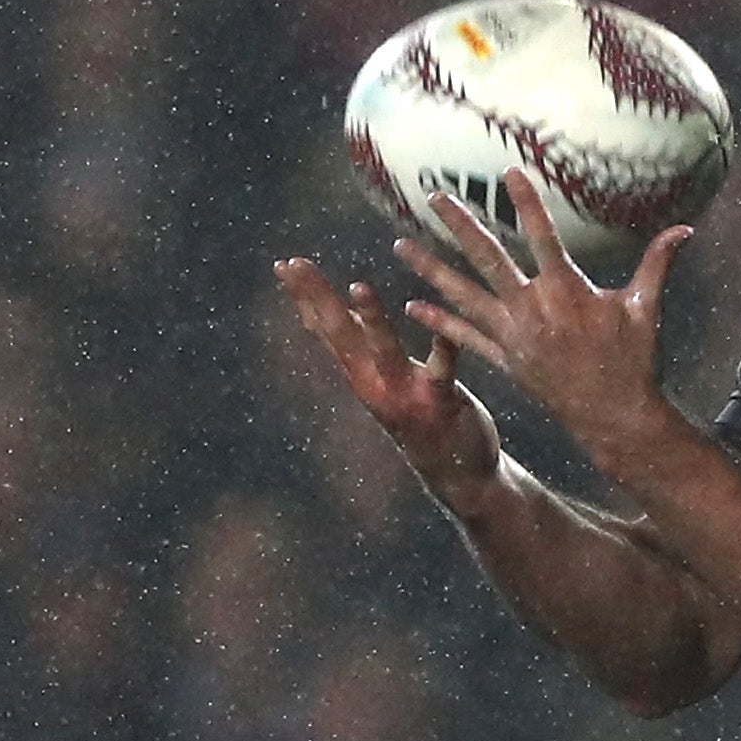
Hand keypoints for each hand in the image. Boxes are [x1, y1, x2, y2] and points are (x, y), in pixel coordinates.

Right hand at [273, 255, 504, 498]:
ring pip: (384, 350)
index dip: (304, 297)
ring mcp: (406, 393)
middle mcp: (374, 383)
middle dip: (318, 298)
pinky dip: (444, 350)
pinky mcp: (440, 402)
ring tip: (358, 287)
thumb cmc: (417, 415)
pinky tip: (446, 331)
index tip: (282, 265)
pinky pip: (442, 371)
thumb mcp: (377, 379)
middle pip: (341, 333)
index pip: (325, 328)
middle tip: (296, 265)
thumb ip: (352, 346)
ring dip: (372, 320)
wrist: (458, 476)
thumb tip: (318, 312)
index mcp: (361, 373)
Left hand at [396, 167, 690, 454]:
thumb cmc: (634, 360)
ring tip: (399, 245)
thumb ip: (659, 263)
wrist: (613, 417)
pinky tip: (411, 304)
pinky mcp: (506, 359)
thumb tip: (686, 228)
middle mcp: (532, 310)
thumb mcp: (646, 308)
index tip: (507, 172)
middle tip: (433, 196)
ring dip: (430, 269)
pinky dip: (439, 321)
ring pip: (464, 295)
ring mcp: (514, 336)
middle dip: (459, 224)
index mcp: (566, 291)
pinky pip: (464, 337)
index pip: (541, 235)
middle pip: (488, 258)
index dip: (525, 202)